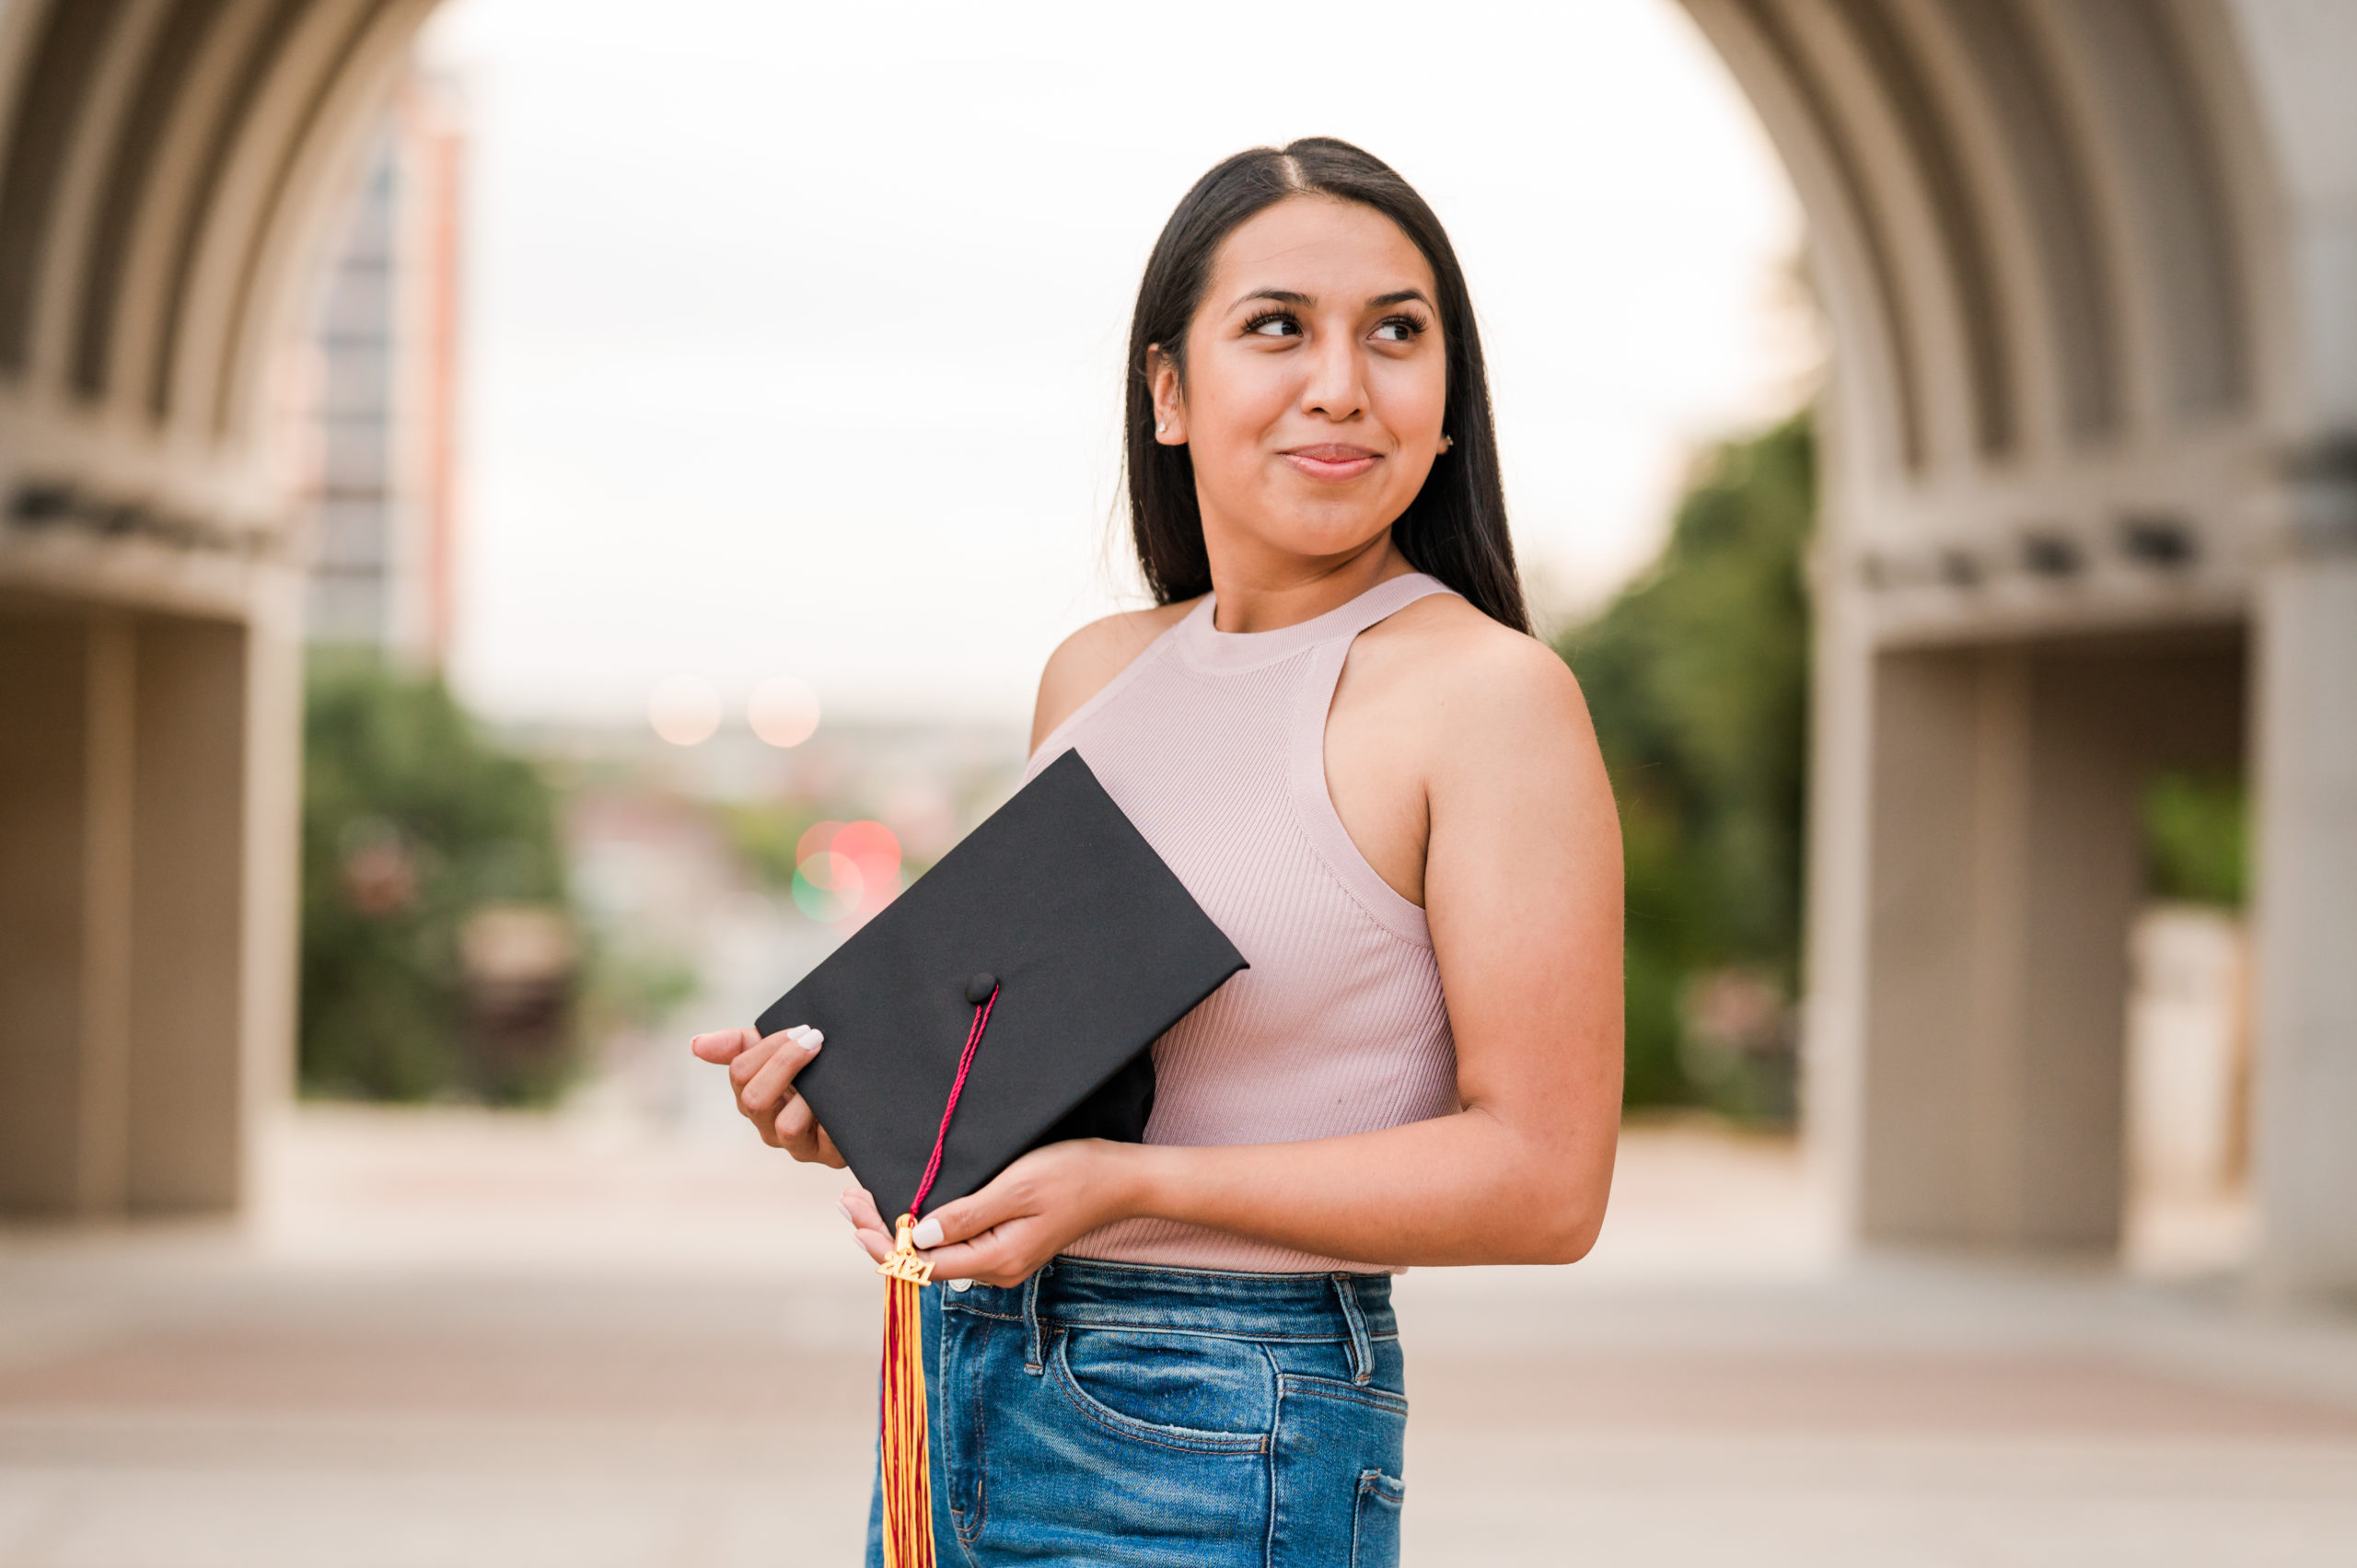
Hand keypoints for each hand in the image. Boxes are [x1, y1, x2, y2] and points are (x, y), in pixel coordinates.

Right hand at [688, 1026, 844, 1165]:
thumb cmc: (817, 1068)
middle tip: (815, 1040)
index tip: (802, 1029)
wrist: (868, 1094)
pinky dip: (833, 1116)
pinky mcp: (830, 1155)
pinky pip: (826, 1140)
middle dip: (785, 1062)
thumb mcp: (781, 1048)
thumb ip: (738, 1043)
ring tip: (831, 1069)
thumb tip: (695, 1045)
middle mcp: (769, 1126)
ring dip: (809, 1092)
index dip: (770, 1047)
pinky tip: (845, 1096)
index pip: (741, 1072)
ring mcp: (798, 1145)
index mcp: (754, 1097)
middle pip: (754, 1099)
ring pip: (786, 1127)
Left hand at [855, 1140, 1142, 1287]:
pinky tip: (908, 1207)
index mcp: (996, 1260)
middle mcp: (995, 1269)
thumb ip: (967, 1214)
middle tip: (847, 1200)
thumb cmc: (1072, 1174)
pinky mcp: (1006, 1245)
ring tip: (865, 1201)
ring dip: (898, 1230)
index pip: (922, 1263)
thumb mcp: (1016, 1187)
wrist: (1119, 1179)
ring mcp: (1001, 1259)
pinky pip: (953, 1245)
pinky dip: (923, 1228)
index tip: (855, 1213)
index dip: (881, 1242)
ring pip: (935, 1254)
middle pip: (922, 1263)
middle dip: (880, 1234)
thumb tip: (916, 1236)